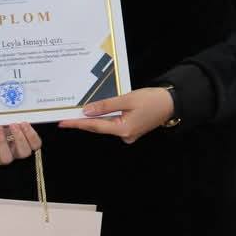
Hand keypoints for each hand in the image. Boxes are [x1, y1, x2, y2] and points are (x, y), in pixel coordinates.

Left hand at [0, 122, 41, 165]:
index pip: (35, 145)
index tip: (24, 122)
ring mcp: (1, 158)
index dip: (32, 135)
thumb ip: (14, 118)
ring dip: (3, 141)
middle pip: (24, 152)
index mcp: (24, 144)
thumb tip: (15, 105)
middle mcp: (15, 153)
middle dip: (20, 138)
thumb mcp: (8, 123)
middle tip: (13, 124)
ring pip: (6, 157)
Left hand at [59, 87, 174, 143]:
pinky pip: (114, 124)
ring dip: (94, 119)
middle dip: (83, 121)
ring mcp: (129, 134)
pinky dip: (106, 117)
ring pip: (106, 125)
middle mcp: (125, 136)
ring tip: (78, 113)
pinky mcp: (132, 130)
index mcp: (123, 129)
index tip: (62, 123)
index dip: (77, 123)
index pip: (94, 126)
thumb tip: (87, 111)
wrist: (172, 103)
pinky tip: (98, 111)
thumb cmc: (152, 100)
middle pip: (99, 127)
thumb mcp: (127, 99)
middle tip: (65, 117)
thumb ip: (106, 105)